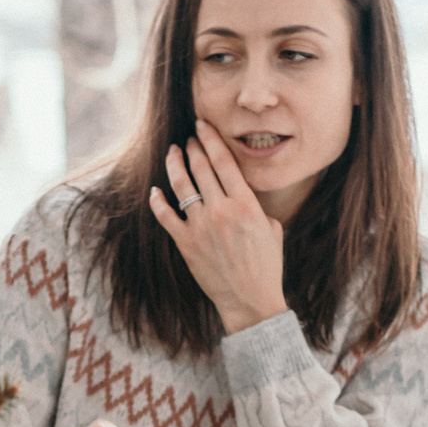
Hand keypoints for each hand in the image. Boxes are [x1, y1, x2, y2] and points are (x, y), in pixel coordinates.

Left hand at [146, 125, 287, 334]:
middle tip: (188, 137)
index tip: (203, 126)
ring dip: (175, 165)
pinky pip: (165, 216)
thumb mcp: (272, 228)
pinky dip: (158, 201)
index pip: (223, 161)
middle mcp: (221, 210)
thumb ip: (254, 205)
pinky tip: (155, 190)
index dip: (210, 139)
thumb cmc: (266, 265)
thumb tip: (239, 191)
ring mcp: (200, 227)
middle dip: (193, 147)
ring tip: (173, 153)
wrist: (251, 300)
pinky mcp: (185, 243)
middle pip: (200, 168)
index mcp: (245, 204)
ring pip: (181, 186)